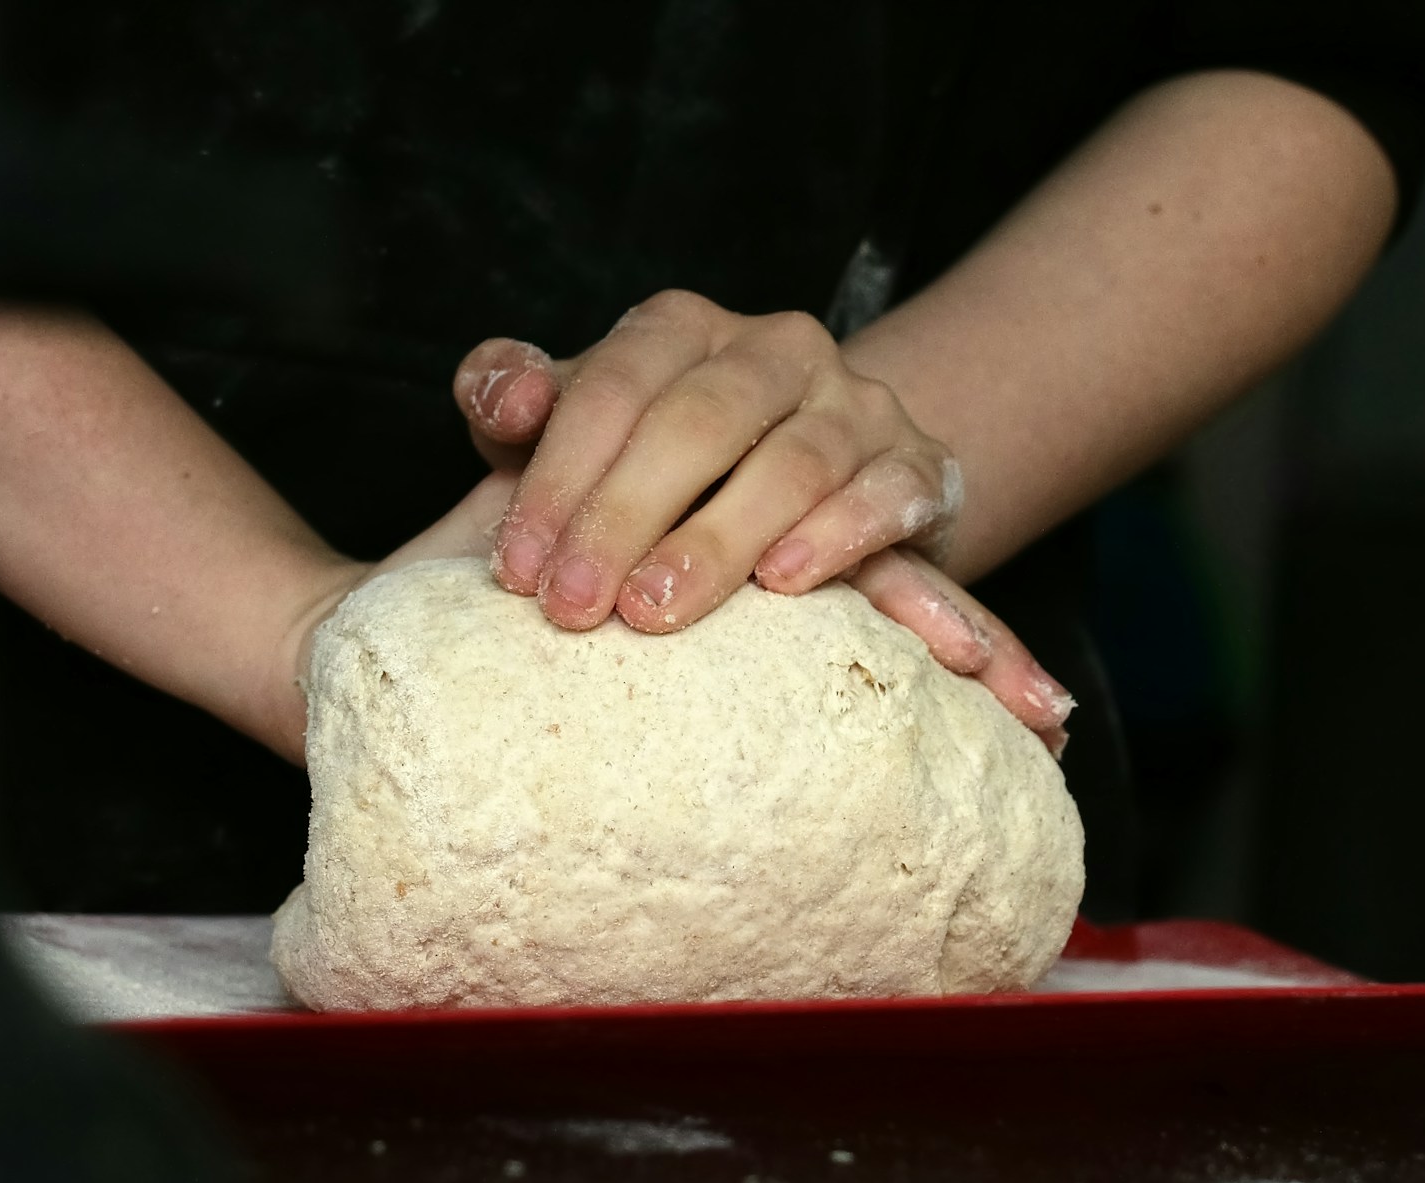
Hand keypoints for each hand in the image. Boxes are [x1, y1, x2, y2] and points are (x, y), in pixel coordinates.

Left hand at [454, 290, 959, 633]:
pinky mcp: (919, 467)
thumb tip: (506, 397)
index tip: (517, 572)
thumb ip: (515, 402)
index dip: (558, 479)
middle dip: (624, 517)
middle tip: (572, 607)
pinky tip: (782, 583)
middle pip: (698, 421)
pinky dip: (835, 536)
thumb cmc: (668, 471)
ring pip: (792, 462)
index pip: (614, 386)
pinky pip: (885, 494)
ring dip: (717, 540)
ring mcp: (856, 404)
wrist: (820, 492)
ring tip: (655, 611)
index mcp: (684, 329)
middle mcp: (775, 349)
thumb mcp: (580, 431)